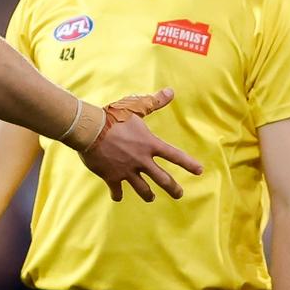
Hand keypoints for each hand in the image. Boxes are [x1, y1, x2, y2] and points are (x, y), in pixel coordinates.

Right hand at [80, 88, 203, 201]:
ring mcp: (127, 170)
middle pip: (163, 180)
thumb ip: (154, 102)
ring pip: (143, 189)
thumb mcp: (135, 106)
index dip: (189, 163)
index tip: (199, 171)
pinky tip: (117, 197)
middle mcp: (142, 160)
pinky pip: (117, 190)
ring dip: (148, 195)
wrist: (90, 129)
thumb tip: (170, 91)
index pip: (175, 155)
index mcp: (150, 144)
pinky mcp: (112, 177)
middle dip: (173, 189)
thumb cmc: (113, 116)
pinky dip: (117, 195)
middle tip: (179, 194)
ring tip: (151, 198)